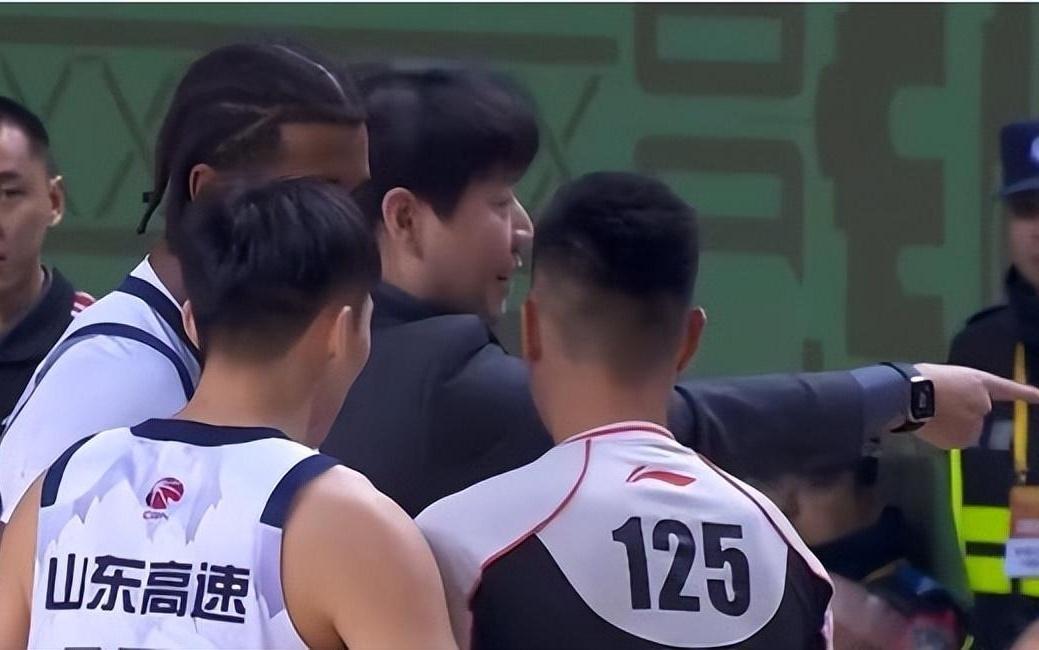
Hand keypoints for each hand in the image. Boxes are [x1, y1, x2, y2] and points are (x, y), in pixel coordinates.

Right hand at [913, 363, 1038, 448]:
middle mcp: (983, 404)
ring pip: (966, 428)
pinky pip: (955, 439)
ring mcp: (974, 424)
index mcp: (980, 384)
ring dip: (953, 424)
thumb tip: (974, 410)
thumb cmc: (925, 380)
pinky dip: (945, 435)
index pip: (1008, 389)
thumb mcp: (948, 378)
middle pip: (977, 413)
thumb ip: (965, 392)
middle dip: (963, 411)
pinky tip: (932, 424)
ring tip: (932, 413)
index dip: (1027, 394)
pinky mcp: (962, 439)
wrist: (910, 396)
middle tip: (939, 403)